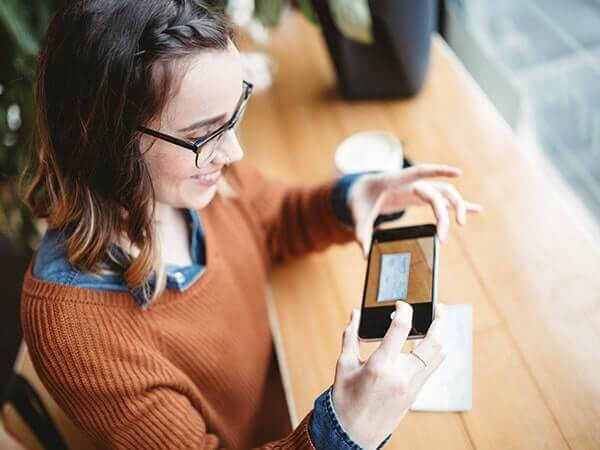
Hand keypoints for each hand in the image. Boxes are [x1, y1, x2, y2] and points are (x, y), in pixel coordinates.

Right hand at [332, 302, 446, 449]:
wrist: (354, 434)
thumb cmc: (345, 400)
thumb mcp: (344, 365)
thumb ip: (350, 336)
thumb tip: (355, 314)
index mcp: (380, 366)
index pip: (401, 328)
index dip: (403, 310)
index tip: (400, 304)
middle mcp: (401, 375)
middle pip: (433, 342)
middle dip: (440, 321)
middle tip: (439, 307)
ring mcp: (412, 386)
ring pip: (439, 356)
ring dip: (442, 336)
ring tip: (438, 323)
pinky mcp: (416, 393)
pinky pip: (433, 367)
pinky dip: (435, 352)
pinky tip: (429, 343)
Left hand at [348, 164, 482, 255]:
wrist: (362, 189)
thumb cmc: (361, 198)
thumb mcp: (358, 213)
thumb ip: (361, 232)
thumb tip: (364, 253)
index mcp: (396, 180)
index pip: (420, 172)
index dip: (438, 171)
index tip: (458, 172)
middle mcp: (412, 182)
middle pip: (436, 192)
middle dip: (443, 213)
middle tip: (443, 237)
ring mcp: (419, 188)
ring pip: (445, 193)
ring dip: (456, 206)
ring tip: (462, 224)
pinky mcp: (422, 196)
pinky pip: (443, 200)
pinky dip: (458, 205)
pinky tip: (476, 209)